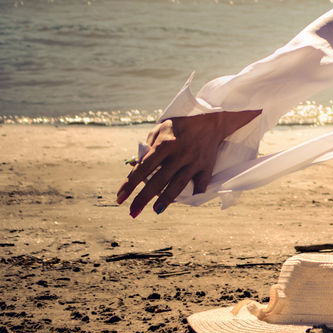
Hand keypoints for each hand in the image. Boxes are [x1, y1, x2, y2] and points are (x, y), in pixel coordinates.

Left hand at [117, 109, 260, 216]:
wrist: (212, 120)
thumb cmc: (181, 125)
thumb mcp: (161, 129)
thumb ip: (149, 146)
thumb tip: (137, 166)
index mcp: (164, 144)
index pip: (143, 168)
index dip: (129, 184)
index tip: (120, 197)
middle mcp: (179, 155)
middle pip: (158, 181)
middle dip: (143, 198)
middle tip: (132, 212)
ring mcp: (194, 162)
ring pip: (178, 185)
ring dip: (166, 200)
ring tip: (156, 211)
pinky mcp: (207, 166)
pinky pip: (200, 184)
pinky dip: (194, 193)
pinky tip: (187, 200)